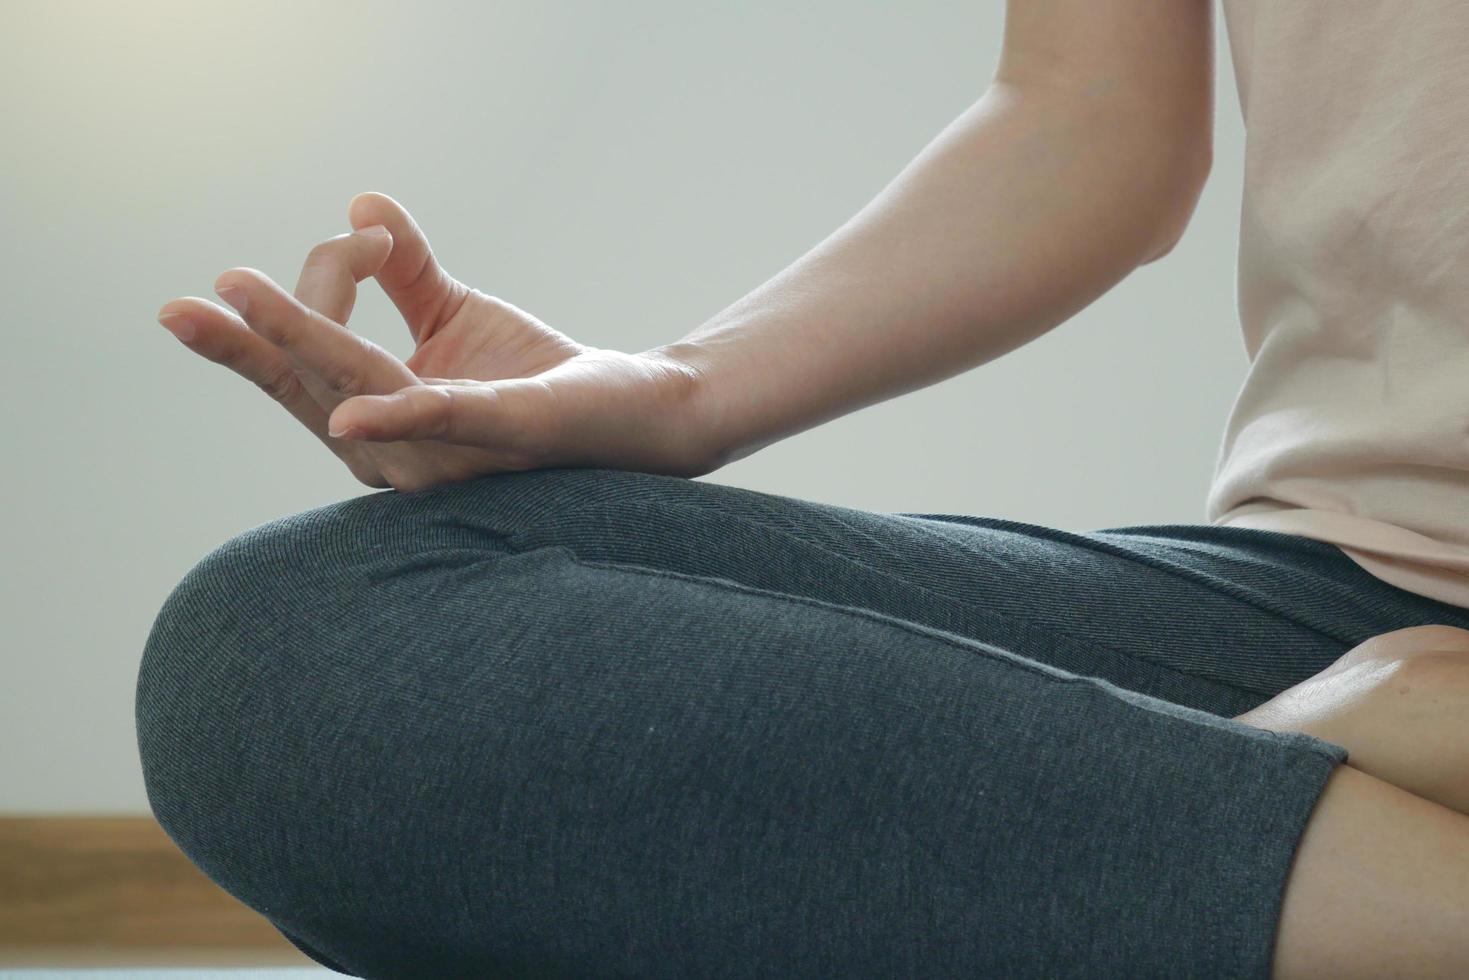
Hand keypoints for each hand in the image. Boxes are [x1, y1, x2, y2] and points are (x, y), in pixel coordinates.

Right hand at [155, 192, 711, 491]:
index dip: (318, 288)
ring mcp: (451, 452)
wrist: (635, 411)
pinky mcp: (507, 437)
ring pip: (361, 392)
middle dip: (250, 344)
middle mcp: (400, 451)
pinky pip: (448, 423)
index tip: (366, 229)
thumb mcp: (456, 313)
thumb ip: (405, 269)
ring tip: (240, 298)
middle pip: (314, 386)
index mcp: (381, 420)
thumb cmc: (535, 378)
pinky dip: (399, 418)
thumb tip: (359, 199)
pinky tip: (352, 418)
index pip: (317, 358)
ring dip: (304, 344)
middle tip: (179, 307)